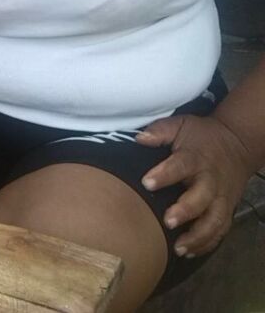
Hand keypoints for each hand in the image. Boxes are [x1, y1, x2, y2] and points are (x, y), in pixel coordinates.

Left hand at [136, 115, 251, 256]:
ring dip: (198, 236)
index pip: (180, 165)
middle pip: (201, 198)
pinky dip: (207, 244)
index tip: (147, 183)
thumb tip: (139, 138)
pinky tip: (189, 252)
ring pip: (214, 220)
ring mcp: (221, 197)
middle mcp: (210, 180)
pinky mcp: (227, 209)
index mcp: (196, 157)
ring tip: (178, 248)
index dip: (164, 174)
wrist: (237, 143)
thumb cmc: (201, 136)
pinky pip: (220, 230)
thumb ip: (160, 131)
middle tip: (167, 221)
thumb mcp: (181, 125)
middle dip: (186, 211)